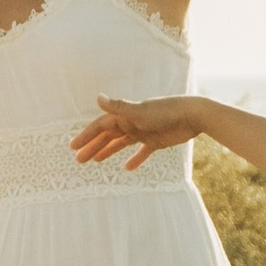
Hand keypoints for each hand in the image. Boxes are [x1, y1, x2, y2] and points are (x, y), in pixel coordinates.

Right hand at [70, 94, 200, 168]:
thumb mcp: (139, 111)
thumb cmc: (166, 112)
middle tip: (79, 160)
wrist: (193, 115)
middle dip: (93, 146)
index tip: (73, 147)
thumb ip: (118, 107)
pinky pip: (142, 152)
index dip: (86, 136)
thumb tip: (97, 97)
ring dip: (108, 151)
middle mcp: (132, 122)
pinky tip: (128, 168)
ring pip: (121, 143)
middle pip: (108, 136)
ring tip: (96, 162)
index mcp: (125, 115)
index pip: (100, 126)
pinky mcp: (156, 141)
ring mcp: (143, 131)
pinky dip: (135, 159)